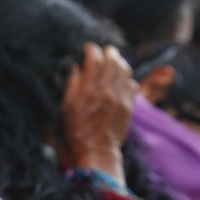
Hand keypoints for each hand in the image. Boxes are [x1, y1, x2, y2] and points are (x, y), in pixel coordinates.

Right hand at [60, 43, 137, 185]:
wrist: (97, 151)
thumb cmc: (77, 130)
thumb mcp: (66, 107)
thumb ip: (72, 84)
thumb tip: (76, 66)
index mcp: (88, 91)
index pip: (94, 58)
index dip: (91, 49)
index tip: (87, 49)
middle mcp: (106, 91)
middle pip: (112, 59)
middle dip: (106, 52)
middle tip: (102, 53)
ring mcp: (120, 98)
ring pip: (125, 69)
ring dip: (118, 62)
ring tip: (112, 63)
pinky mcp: (129, 105)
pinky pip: (133, 83)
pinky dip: (126, 78)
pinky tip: (119, 81)